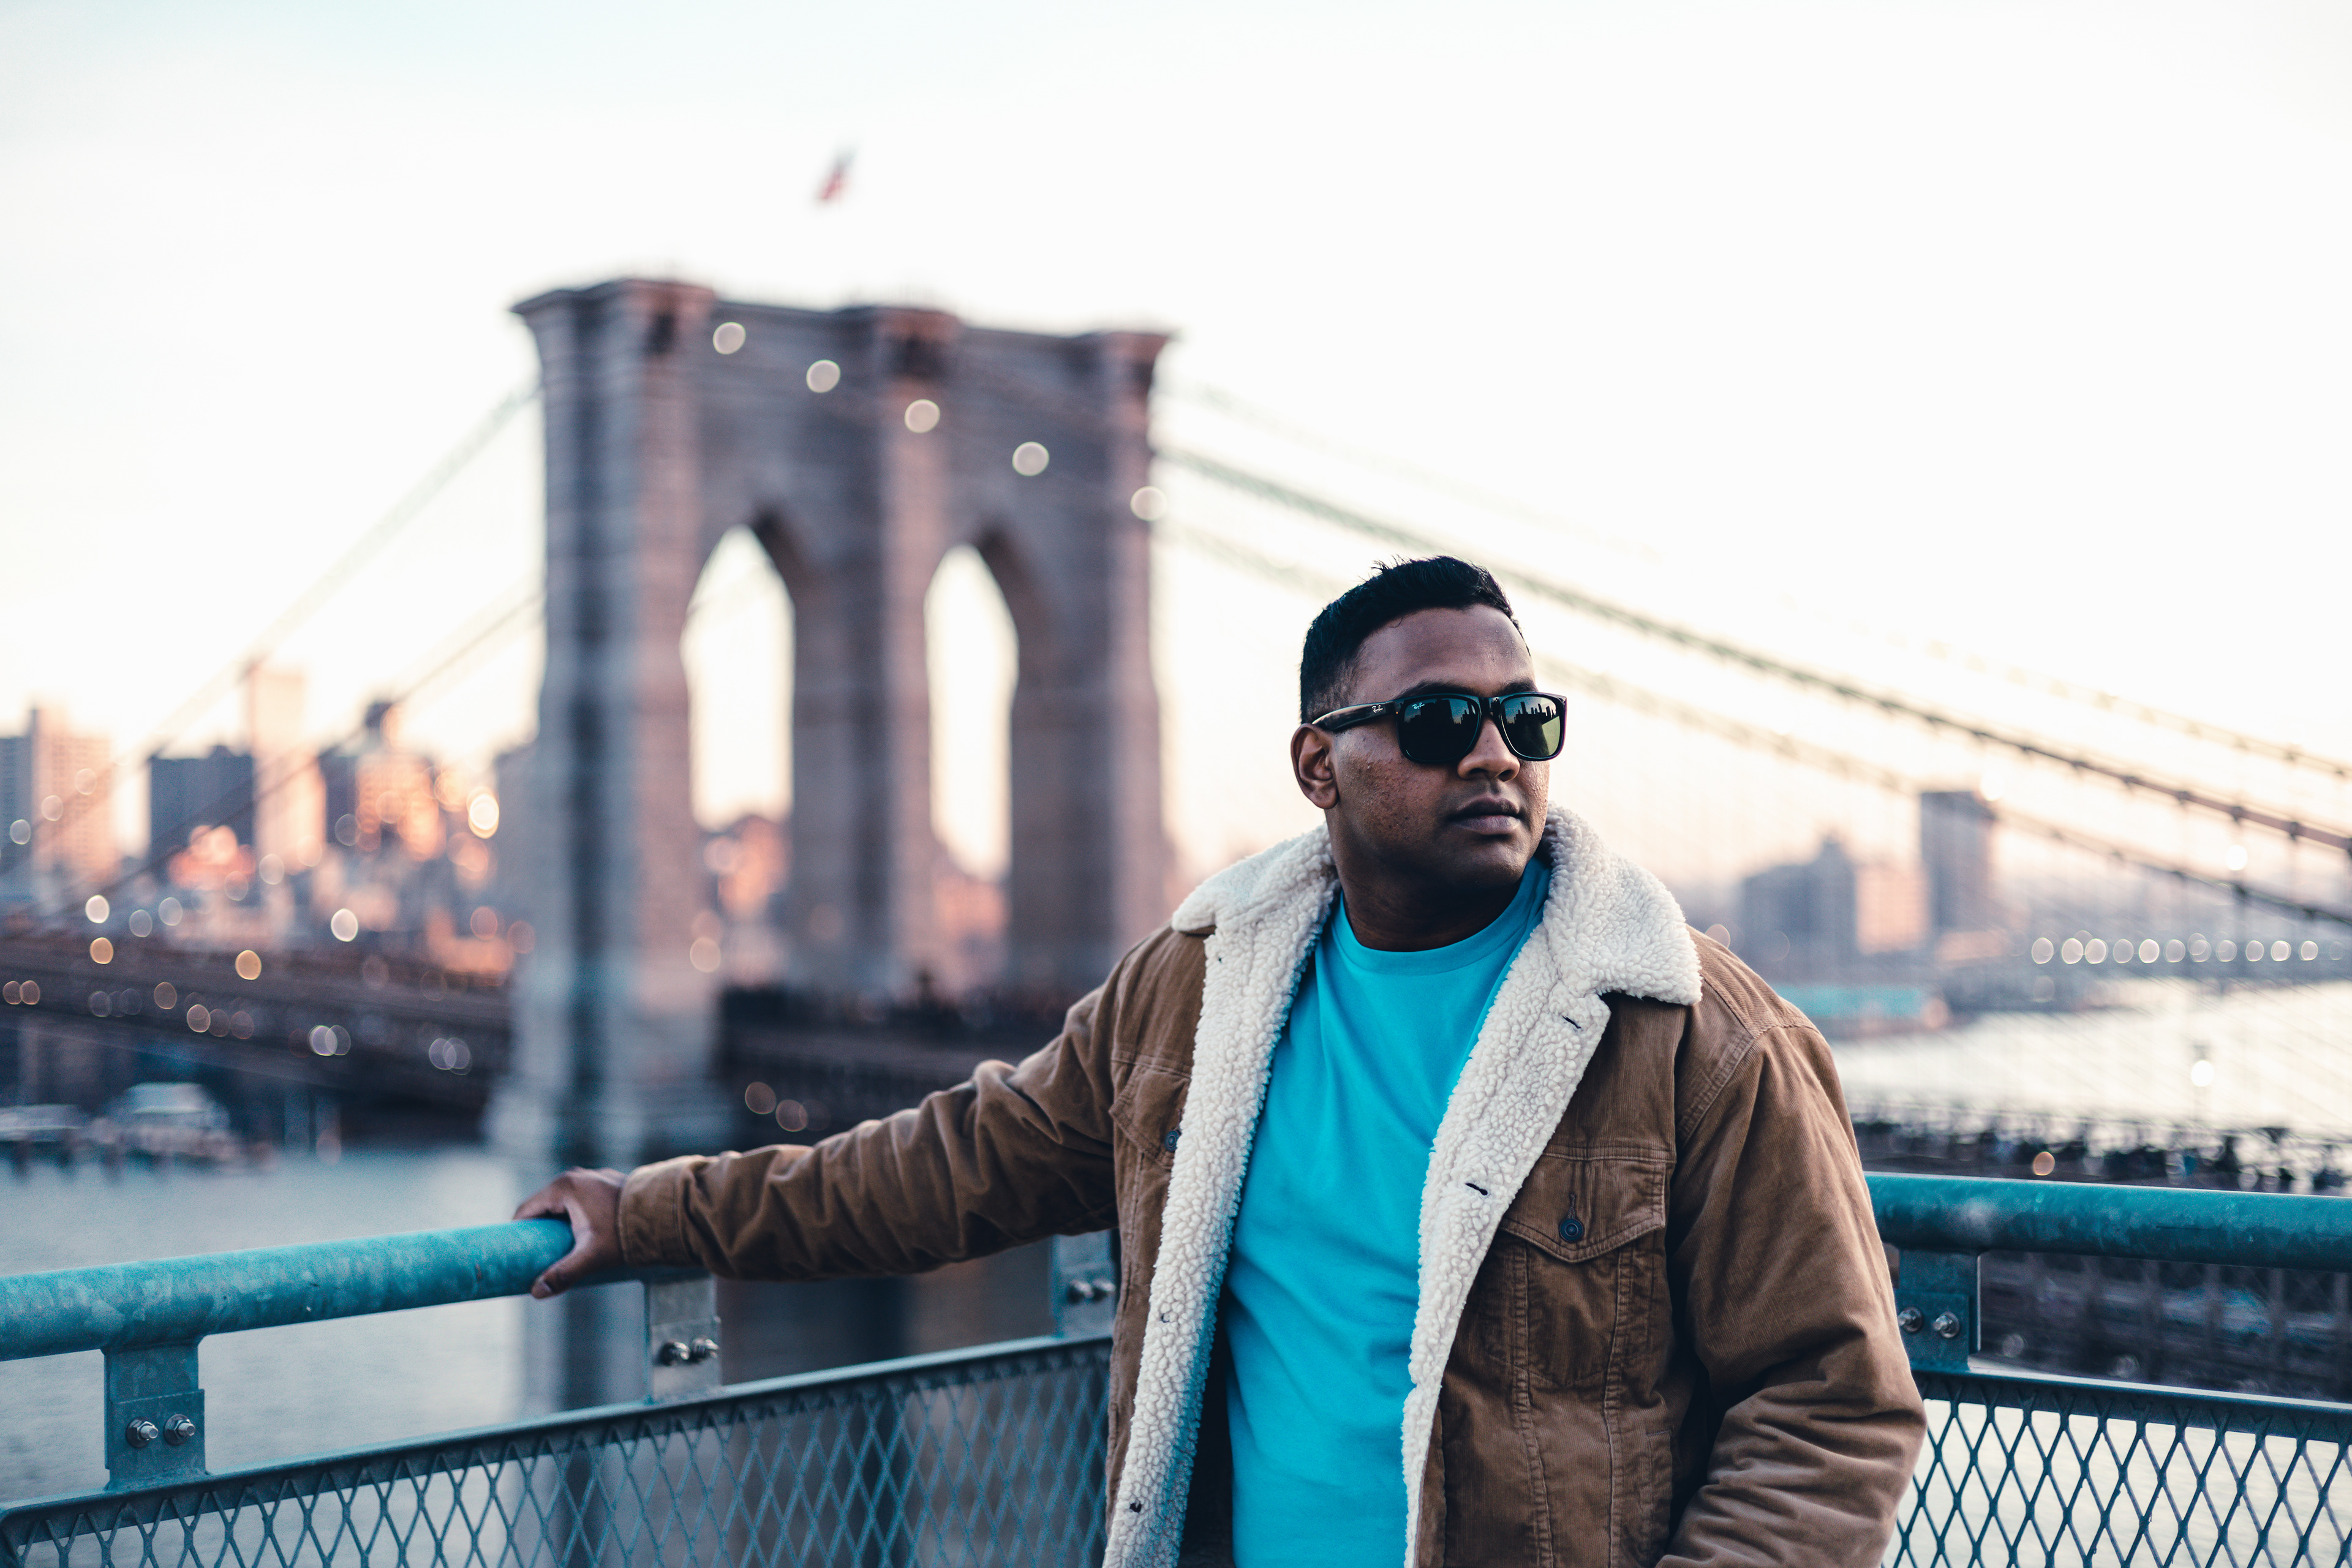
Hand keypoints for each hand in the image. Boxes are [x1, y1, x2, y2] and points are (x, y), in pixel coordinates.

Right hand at [514, 1167, 626, 1297]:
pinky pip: (579, 1202)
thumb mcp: (592, 1255)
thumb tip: (536, 1292)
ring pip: (563, 1204)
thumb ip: (563, 1273)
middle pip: (544, 1206)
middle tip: (532, 1255)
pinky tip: (575, 1236)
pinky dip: (573, 1217)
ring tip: (553, 1249)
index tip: (512, 1252)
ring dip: (556, 1224)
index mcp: (565, 1186)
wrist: (664, 1215)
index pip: (527, 1209)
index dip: (516, 1231)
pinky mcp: (606, 1186)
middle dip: (537, 1230)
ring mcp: (592, 1179)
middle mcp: (577, 1177)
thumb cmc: (626, 1232)